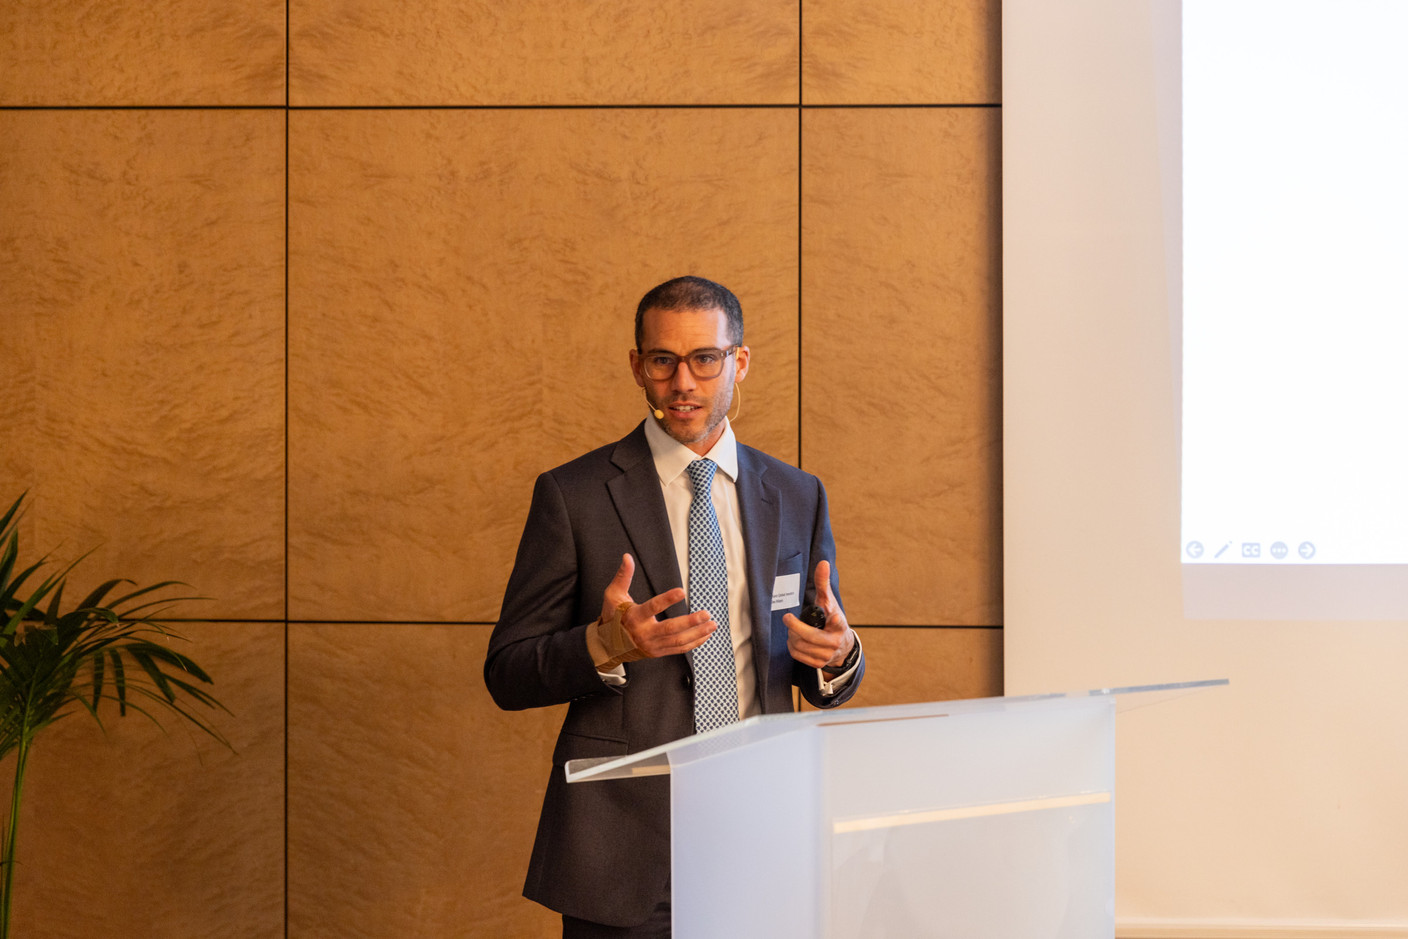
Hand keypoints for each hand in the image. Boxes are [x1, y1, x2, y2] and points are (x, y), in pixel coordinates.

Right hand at [601, 554, 716, 657]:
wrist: (609, 645)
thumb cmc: (613, 617)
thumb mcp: (613, 595)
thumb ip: (623, 576)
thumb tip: (627, 557)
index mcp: (634, 617)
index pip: (652, 607)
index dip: (667, 600)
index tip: (682, 591)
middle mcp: (644, 633)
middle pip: (670, 629)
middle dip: (690, 622)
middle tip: (706, 614)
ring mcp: (652, 645)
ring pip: (678, 641)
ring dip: (697, 633)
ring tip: (712, 624)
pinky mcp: (658, 652)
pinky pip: (679, 649)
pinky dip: (694, 643)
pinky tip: (705, 635)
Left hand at [783, 559, 855, 670]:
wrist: (842, 646)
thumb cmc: (831, 618)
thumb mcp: (829, 601)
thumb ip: (823, 583)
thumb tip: (823, 563)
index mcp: (840, 625)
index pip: (839, 623)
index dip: (836, 621)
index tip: (835, 616)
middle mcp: (834, 642)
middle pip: (810, 636)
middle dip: (795, 627)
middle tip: (787, 618)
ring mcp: (826, 655)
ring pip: (801, 645)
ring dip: (792, 636)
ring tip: (792, 628)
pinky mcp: (818, 664)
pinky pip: (798, 655)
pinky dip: (792, 646)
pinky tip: (794, 639)